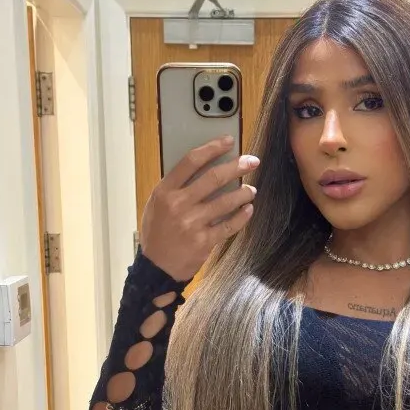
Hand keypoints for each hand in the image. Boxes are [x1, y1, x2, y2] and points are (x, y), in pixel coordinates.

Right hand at [140, 136, 259, 281]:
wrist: (156, 268)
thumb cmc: (157, 234)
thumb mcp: (156, 205)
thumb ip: (175, 187)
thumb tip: (204, 166)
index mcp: (164, 192)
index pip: (191, 161)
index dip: (213, 148)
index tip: (229, 141)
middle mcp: (178, 205)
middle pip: (213, 178)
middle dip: (237, 166)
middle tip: (252, 161)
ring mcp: (192, 224)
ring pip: (226, 201)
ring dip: (243, 192)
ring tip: (251, 189)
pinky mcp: (204, 242)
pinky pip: (229, 225)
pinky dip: (242, 215)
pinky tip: (248, 209)